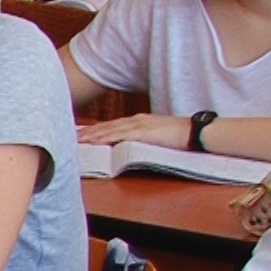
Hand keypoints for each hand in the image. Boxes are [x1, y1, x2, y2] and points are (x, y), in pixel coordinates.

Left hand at [76, 113, 193, 149]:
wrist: (196, 132)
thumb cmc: (180, 137)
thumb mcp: (157, 137)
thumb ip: (143, 140)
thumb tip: (129, 149)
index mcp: (141, 122)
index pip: (114, 125)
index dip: (98, 130)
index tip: (83, 133)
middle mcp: (138, 121)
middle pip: (109, 125)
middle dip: (90, 131)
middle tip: (74, 135)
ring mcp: (140, 125)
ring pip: (111, 129)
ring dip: (93, 134)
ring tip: (79, 139)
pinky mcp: (144, 132)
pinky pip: (120, 134)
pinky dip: (106, 137)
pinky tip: (95, 140)